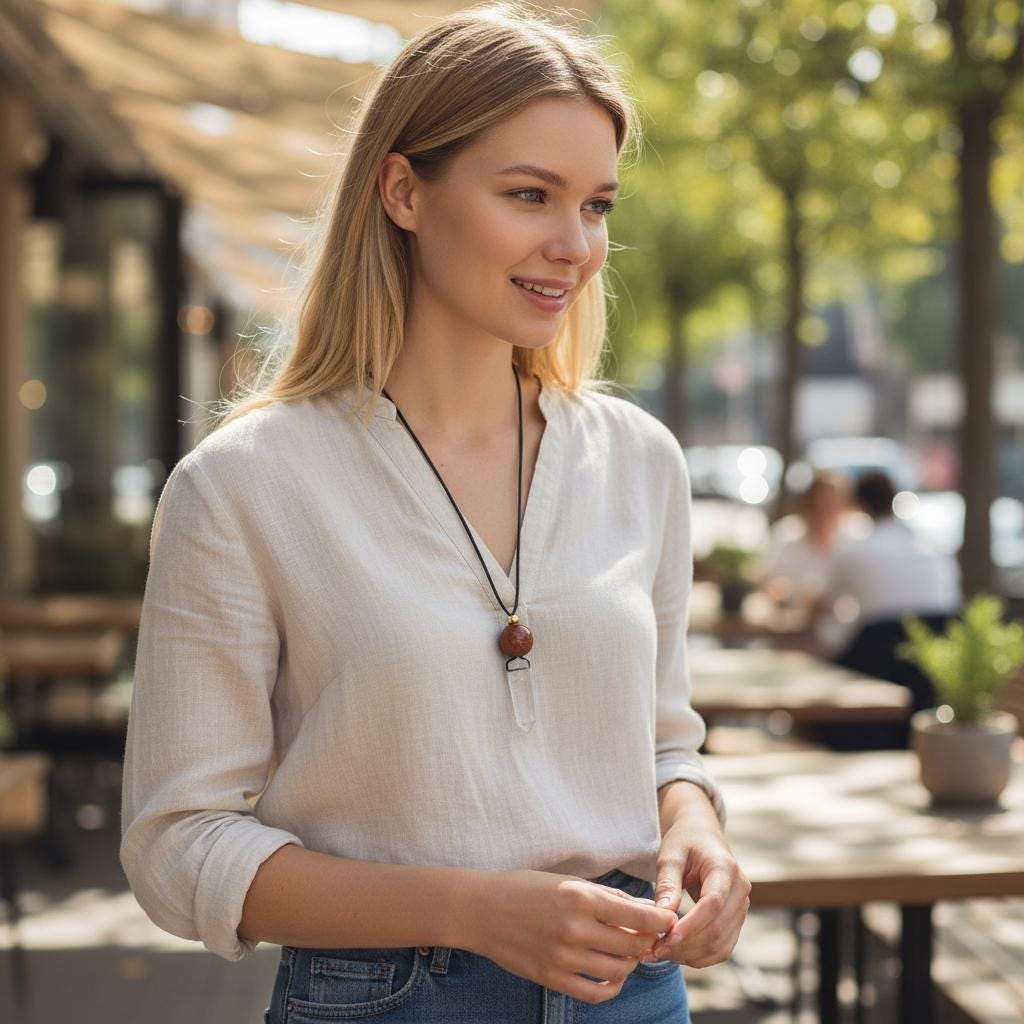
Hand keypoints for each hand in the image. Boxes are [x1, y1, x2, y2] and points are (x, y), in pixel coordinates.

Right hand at [464, 868, 678, 1003]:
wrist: (482, 909)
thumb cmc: (526, 888)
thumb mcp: (567, 880)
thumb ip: (604, 895)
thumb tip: (642, 908)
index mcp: (581, 898)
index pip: (638, 915)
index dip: (661, 921)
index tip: (670, 920)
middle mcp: (575, 929)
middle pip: (633, 946)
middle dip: (648, 942)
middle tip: (648, 937)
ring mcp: (563, 957)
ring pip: (618, 971)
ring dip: (631, 964)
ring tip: (626, 953)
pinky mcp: (551, 977)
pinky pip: (594, 993)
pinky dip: (612, 988)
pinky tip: (613, 976)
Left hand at [644, 822, 750, 968]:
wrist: (702, 836)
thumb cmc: (684, 842)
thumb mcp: (670, 855)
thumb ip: (668, 883)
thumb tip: (664, 914)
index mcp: (725, 868)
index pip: (713, 904)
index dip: (691, 925)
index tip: (666, 938)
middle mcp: (740, 890)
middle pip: (718, 929)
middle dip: (686, 945)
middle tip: (654, 951)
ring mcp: (742, 908)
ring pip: (721, 945)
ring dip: (691, 955)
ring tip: (661, 954)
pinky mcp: (736, 921)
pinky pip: (722, 948)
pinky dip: (700, 957)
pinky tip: (676, 954)